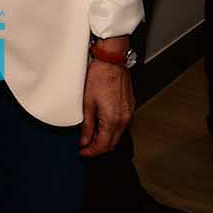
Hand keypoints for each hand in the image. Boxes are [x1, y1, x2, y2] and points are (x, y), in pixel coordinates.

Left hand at [78, 42, 134, 156]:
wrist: (112, 61)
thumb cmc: (99, 77)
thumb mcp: (87, 103)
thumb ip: (87, 125)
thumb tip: (85, 140)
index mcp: (112, 120)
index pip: (103, 145)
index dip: (91, 152)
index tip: (82, 151)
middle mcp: (123, 119)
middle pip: (112, 143)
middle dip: (99, 148)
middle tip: (86, 146)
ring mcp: (128, 112)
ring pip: (118, 135)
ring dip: (106, 139)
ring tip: (91, 136)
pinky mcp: (130, 106)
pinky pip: (122, 124)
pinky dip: (112, 129)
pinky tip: (102, 125)